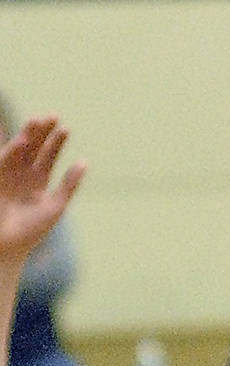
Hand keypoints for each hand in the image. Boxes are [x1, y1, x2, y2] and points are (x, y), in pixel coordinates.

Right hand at [0, 118, 84, 267]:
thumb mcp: (55, 206)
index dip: (56, 142)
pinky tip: (23, 142)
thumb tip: (85, 162)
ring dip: (27, 136)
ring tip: (37, 121)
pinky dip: (12, 151)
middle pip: (33, 148)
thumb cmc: (31, 232)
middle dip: (41, 133)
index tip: (65, 128)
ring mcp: (7, 176)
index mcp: (37, 181)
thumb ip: (69, 184)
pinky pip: (3, 162)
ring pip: (18, 151)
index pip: (48, 156)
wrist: (7, 248)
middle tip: (52, 116)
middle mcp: (22, 175)